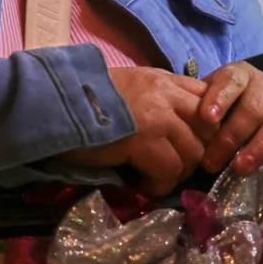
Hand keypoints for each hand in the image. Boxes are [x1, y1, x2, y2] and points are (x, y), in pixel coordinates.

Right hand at [59, 68, 208, 196]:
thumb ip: (159, 100)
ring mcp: (157, 116)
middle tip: (174, 167)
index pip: (208, 99)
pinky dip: (158, 183)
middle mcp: (165, 93)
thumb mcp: (131, 89)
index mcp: (163, 79)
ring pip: (192, 153)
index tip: (192, 145)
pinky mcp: (143, 140)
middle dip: (196, 155)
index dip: (207, 127)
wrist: (53, 106)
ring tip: (156, 178)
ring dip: (177, 173)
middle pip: (208, 130)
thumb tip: (182, 126)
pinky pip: (169, 170)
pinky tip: (143, 184)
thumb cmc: (86, 101)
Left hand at [194, 62, 262, 175]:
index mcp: (239, 74)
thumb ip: (194, 109)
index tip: (206, 119)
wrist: (242, 100)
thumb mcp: (203, 99)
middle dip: (231, 137)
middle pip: (253, 107)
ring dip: (259, 146)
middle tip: (210, 162)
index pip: (231, 81)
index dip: (219, 99)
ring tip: (241, 168)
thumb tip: (177, 131)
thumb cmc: (216, 104)